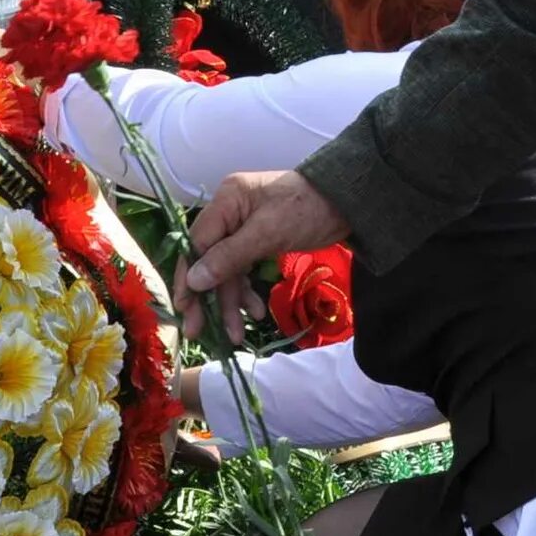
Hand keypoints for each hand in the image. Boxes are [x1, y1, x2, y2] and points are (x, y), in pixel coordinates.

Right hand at [180, 170, 346, 346]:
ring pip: (227, 271)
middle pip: (208, 260)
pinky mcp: (259, 241)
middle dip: (207, 298)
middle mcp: (230, 213)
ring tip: (237, 335)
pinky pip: (244, 270)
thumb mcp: (268, 233)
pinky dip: (247, 292)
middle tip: (199, 332)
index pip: (196, 243)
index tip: (185, 310)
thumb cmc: (308, 210)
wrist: (350, 202)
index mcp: (226, 200)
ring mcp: (244, 228)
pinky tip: (256, 313)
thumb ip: (229, 257)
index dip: (189, 278)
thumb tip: (193, 281)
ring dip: (231, 302)